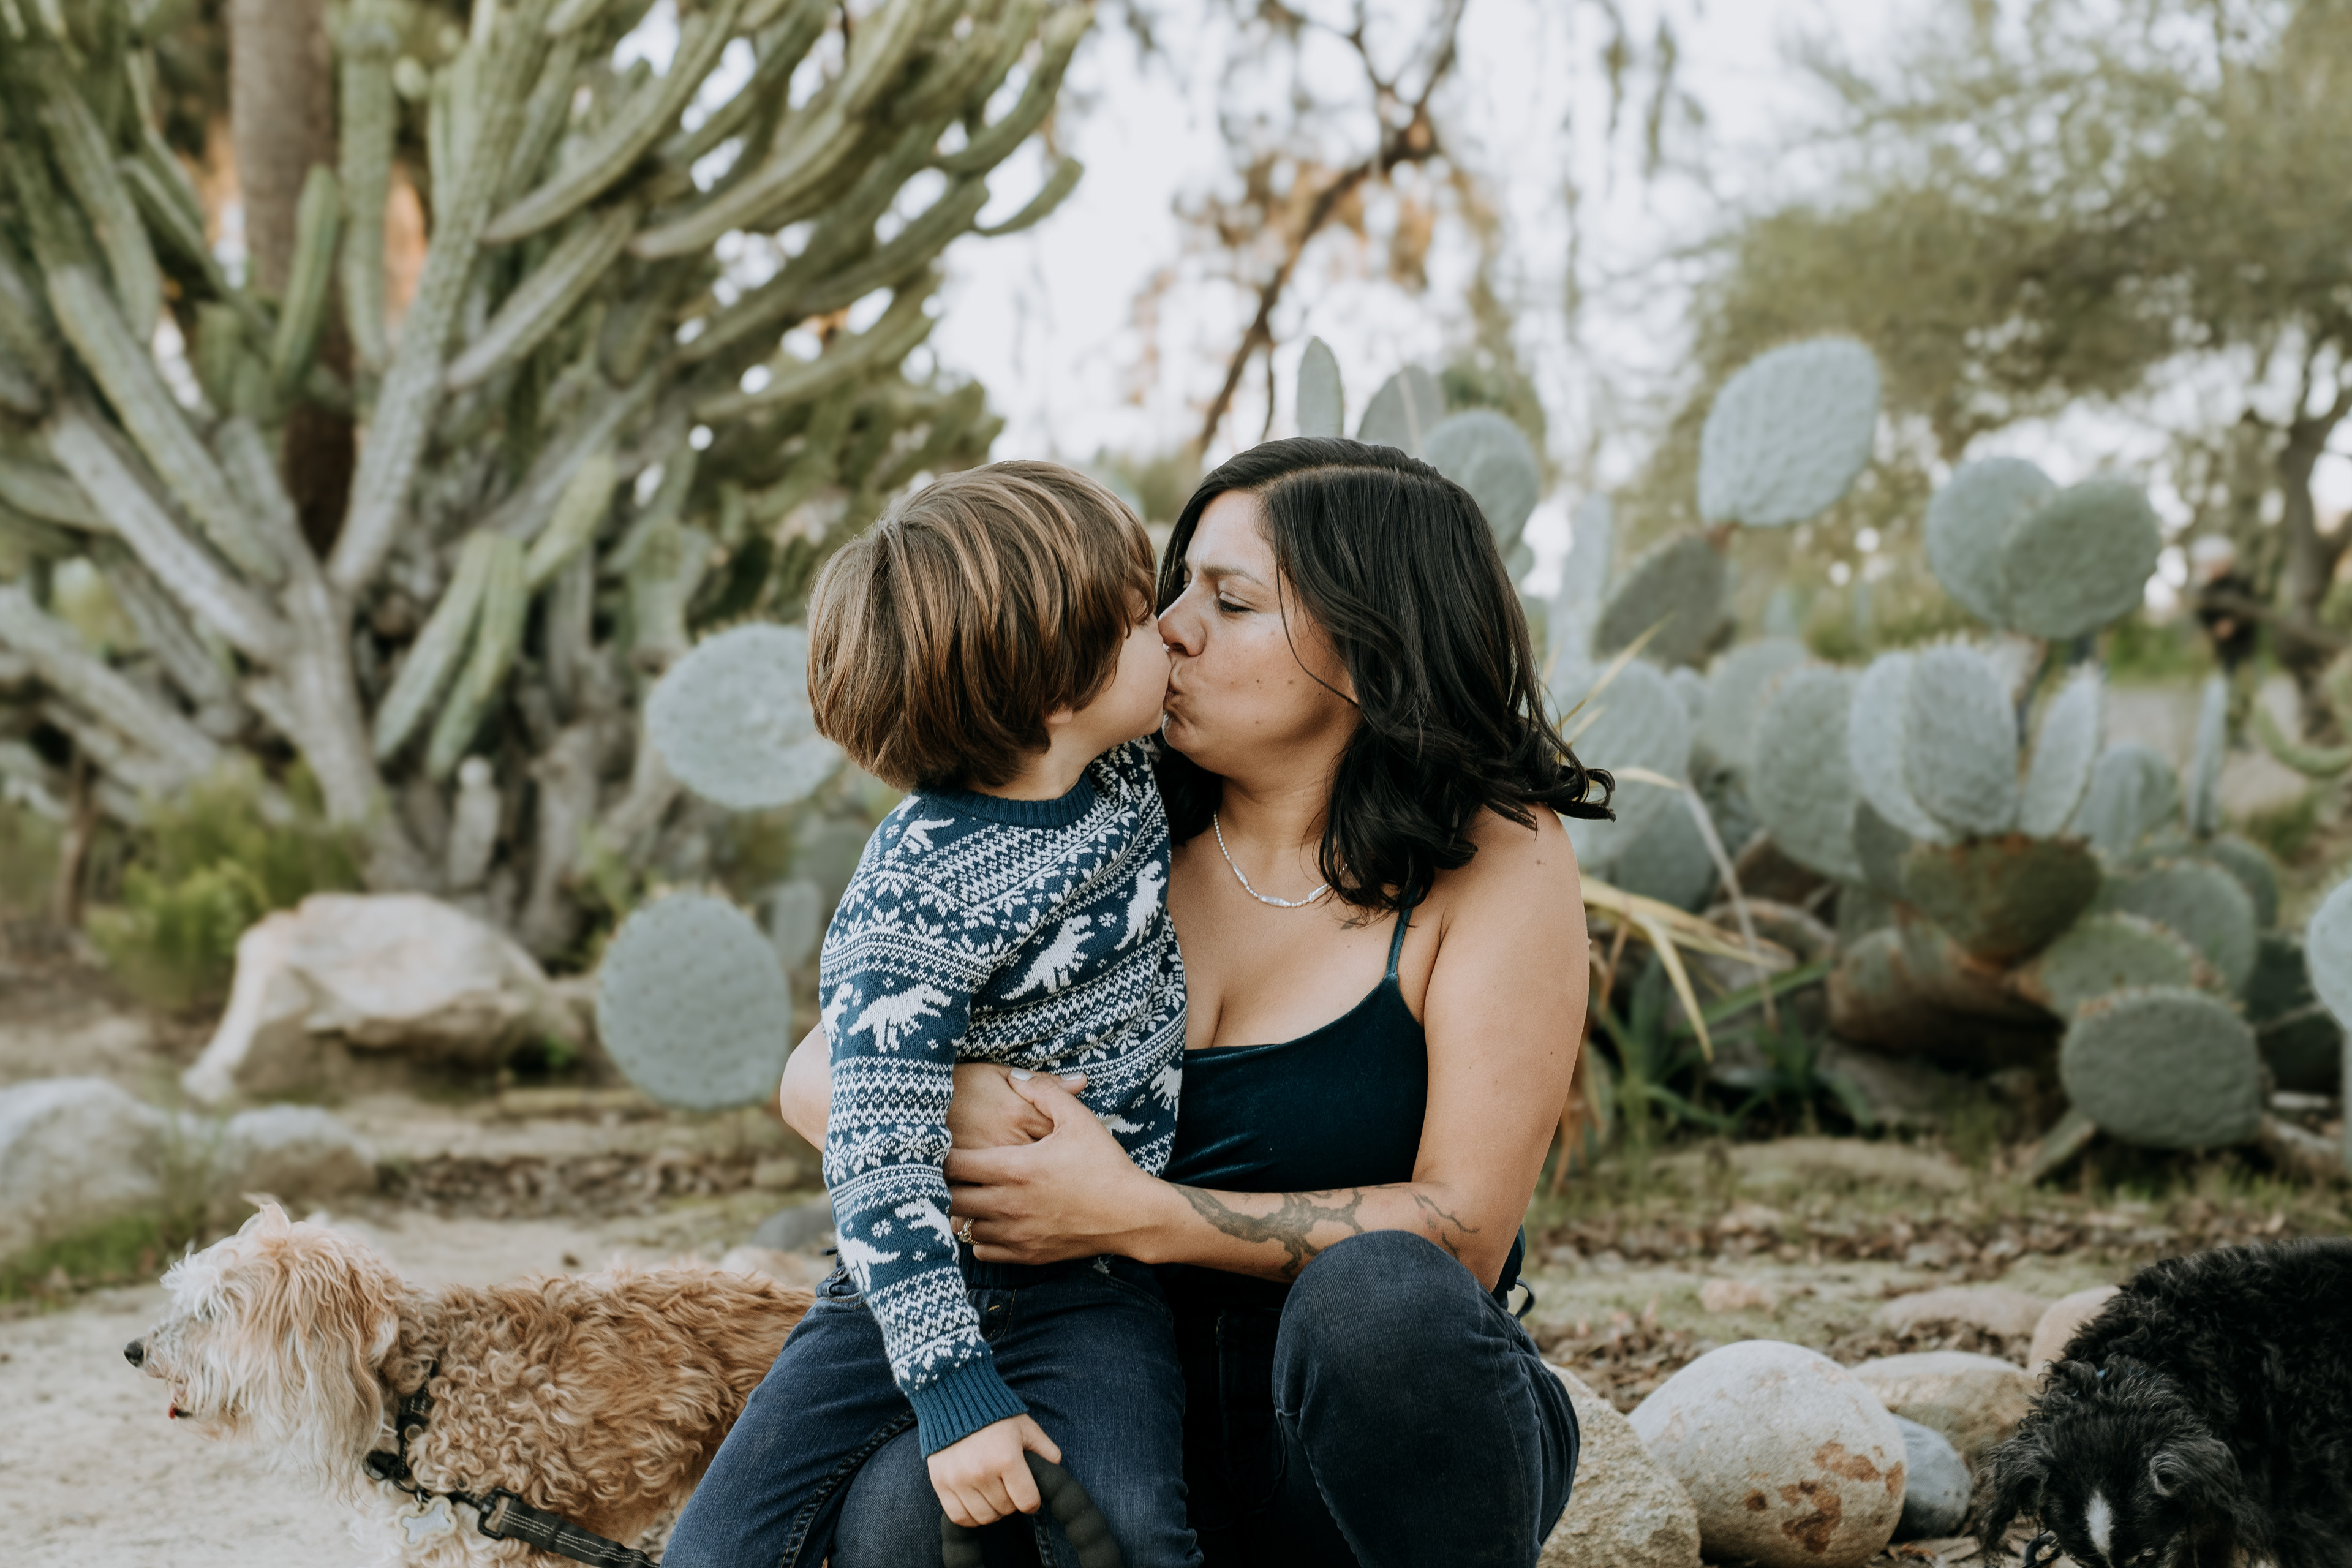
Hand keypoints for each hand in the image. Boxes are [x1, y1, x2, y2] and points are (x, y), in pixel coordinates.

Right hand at [927, 1414, 1062, 1527]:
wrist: (953, 1400)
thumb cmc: (993, 1414)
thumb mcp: (1024, 1426)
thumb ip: (1044, 1447)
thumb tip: (1056, 1466)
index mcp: (1007, 1458)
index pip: (1027, 1502)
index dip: (1033, 1501)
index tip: (1029, 1494)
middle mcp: (982, 1472)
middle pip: (1006, 1510)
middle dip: (1012, 1501)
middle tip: (1008, 1486)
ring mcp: (959, 1480)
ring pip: (985, 1517)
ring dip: (992, 1509)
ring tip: (992, 1492)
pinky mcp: (940, 1483)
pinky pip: (959, 1517)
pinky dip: (970, 1516)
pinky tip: (976, 1501)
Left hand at [945, 1072, 1168, 1264]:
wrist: (1132, 1214)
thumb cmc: (1105, 1164)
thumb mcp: (1078, 1119)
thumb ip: (1043, 1091)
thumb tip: (1015, 1076)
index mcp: (1015, 1168)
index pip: (953, 1165)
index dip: (944, 1155)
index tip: (950, 1147)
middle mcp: (1008, 1205)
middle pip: (952, 1198)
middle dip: (948, 1184)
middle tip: (957, 1172)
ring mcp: (1016, 1234)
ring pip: (964, 1226)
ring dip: (964, 1210)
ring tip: (972, 1194)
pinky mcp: (1026, 1255)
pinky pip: (982, 1251)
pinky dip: (979, 1236)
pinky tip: (992, 1220)